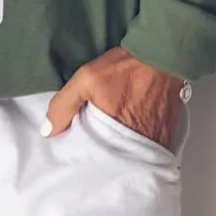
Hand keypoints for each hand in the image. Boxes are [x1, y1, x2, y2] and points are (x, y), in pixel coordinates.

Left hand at [43, 47, 182, 149]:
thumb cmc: (123, 67)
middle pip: (115, 159)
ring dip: (123, 152)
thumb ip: (64, 104)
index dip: (86, 156)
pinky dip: (140, 147)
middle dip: (104, 158)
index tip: (77, 152)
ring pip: (133, 156)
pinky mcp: (167, 136)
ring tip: (111, 145)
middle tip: (94, 150)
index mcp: (115, 133)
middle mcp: (138, 144)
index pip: (95, 158)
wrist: (160, 56)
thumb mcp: (87, 78)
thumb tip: (48, 132)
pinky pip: (150, 150)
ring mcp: (155, 141)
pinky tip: (131, 138)